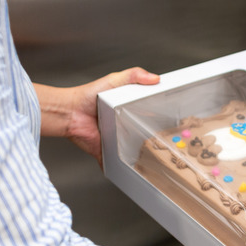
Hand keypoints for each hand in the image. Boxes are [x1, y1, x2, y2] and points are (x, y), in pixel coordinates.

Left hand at [34, 67, 159, 166]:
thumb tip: (155, 78)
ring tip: (159, 156)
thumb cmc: (88, 96)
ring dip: (143, 153)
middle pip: (143, 133)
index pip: (147, 113)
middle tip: (170, 140)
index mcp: (126, 109)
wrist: (70, 113)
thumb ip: (134, 75)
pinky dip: (123, 168)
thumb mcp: (114, 80)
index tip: (174, 119)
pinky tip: (136, 171)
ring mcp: (116, 140)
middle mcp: (122, 125)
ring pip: (133, 150)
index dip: (159, 115)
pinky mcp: (107, 152)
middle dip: (154, 137)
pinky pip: (117, 163)